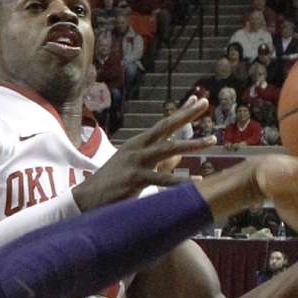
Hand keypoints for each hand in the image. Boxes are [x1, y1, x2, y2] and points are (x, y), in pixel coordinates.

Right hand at [74, 97, 215, 211]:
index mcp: (138, 144)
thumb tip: (179, 156)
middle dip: (186, 114)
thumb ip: (159, 162)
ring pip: (168, 149)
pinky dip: (181, 181)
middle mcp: (138, 148)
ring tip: (212, 140)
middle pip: (166, 127)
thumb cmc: (112, 184)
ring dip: (192, 144)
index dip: (180, 112)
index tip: (196, 99)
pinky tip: (197, 180)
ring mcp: (136, 162)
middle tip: (205, 102)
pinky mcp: (135, 179)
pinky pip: (163, 179)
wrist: (86, 199)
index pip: (163, 124)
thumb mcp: (136, 168)